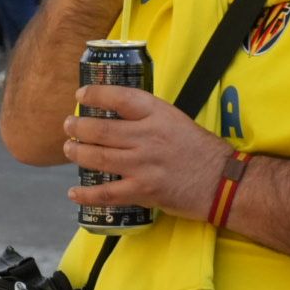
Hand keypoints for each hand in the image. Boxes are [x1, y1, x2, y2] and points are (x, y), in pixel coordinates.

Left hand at [63, 85, 230, 218]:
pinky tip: (74, 193)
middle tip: (68, 126)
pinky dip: (86, 194)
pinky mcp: (143, 190)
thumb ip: (148, 117)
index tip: (81, 96)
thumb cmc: (200, 149)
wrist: (221, 181)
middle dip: (78, 127)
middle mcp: (147, 136)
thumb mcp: (176, 120)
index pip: (119, 97)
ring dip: (77, 153)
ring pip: (98, 157)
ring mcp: (143, 164)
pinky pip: (107, 193)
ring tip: (70, 149)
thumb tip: (117, 116)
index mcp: (158, 114)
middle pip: (101, 129)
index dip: (95, 94)